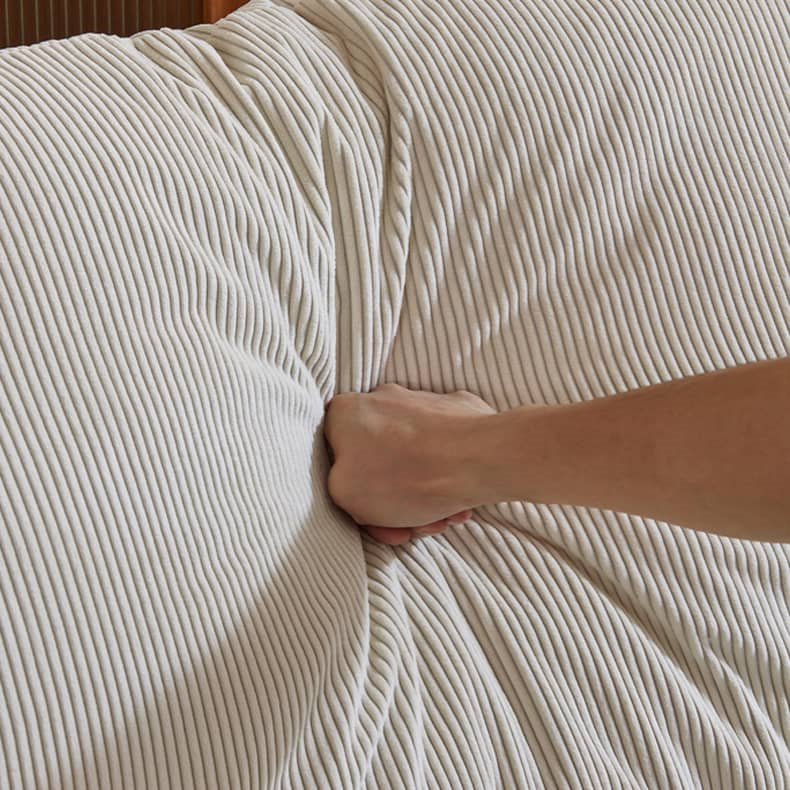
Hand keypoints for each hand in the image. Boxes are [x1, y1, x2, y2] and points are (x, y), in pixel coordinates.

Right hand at [323, 383, 495, 544]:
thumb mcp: (345, 495)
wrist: (479, 458)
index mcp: (344, 412)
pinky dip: (444, 478)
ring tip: (442, 518)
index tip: (376, 524)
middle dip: (394, 502)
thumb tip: (352, 483)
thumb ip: (337, 485)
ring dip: (422, 496)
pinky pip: (439, 450)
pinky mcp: (453, 411)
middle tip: (412, 526)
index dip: (355, 501)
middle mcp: (379, 398)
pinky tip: (457, 503)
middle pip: (377, 463)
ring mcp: (419, 403)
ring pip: (410, 460)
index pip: (336, 461)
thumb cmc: (408, 477)